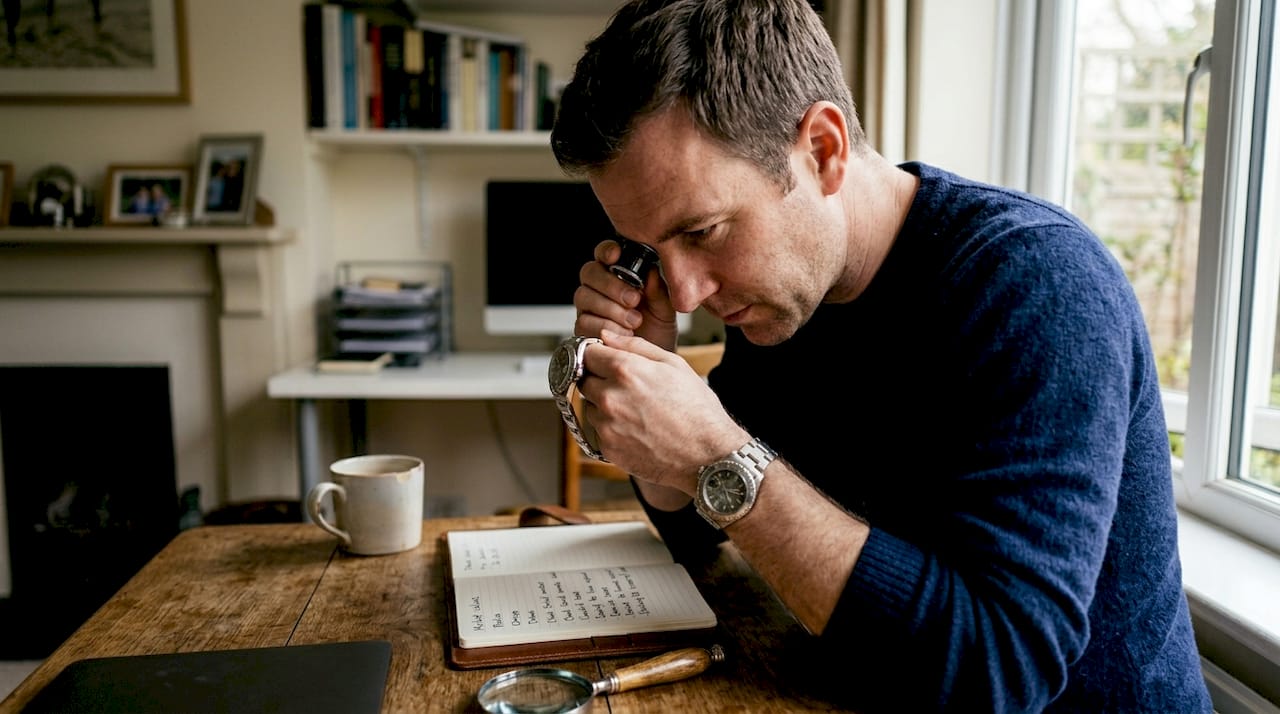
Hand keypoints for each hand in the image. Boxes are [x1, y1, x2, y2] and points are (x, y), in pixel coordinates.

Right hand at [574, 240, 678, 350]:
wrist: (651, 362)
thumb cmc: (657, 332)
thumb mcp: (665, 309)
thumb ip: (658, 289)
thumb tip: (650, 271)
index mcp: (617, 275)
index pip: (604, 254)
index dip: (606, 251)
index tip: (616, 256)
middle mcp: (599, 289)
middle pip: (589, 273)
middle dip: (611, 285)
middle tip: (633, 299)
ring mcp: (588, 309)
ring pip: (584, 296)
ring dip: (610, 308)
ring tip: (634, 321)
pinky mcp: (583, 330)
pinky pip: (584, 321)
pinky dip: (606, 327)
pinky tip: (624, 334)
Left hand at [579, 331, 748, 493]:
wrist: (707, 454)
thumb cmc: (696, 407)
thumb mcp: (673, 364)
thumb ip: (634, 346)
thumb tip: (605, 336)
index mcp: (625, 371)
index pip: (587, 354)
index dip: (596, 355)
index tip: (605, 360)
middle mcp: (610, 397)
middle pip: (584, 380)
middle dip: (600, 379)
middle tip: (627, 388)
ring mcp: (606, 425)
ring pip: (590, 406)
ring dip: (604, 405)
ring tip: (636, 411)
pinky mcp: (607, 448)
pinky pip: (598, 431)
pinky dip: (611, 428)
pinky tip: (637, 429)